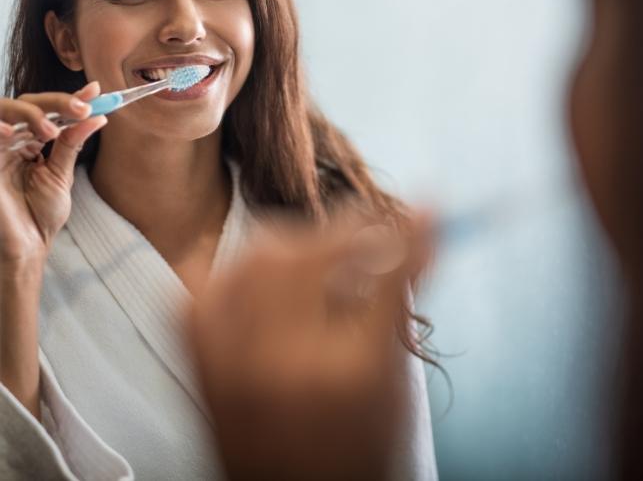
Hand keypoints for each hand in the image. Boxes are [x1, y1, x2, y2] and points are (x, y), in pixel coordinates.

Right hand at [0, 82, 106, 277]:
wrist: (26, 246)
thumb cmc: (40, 214)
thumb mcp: (60, 175)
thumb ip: (72, 144)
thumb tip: (98, 116)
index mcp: (31, 141)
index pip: (48, 111)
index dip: (69, 99)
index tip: (96, 91)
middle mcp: (11, 140)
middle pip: (26, 103)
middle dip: (56, 102)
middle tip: (82, 109)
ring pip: (3, 110)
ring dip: (29, 114)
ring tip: (51, 130)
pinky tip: (12, 133)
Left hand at [191, 211, 431, 480]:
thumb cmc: (356, 447)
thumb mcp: (394, 385)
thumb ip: (399, 306)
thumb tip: (419, 235)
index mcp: (349, 377)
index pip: (386, 278)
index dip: (410, 235)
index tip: (429, 207)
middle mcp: (283, 365)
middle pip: (311, 256)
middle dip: (346, 231)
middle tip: (365, 233)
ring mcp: (231, 361)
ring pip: (257, 258)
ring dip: (296, 243)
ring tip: (319, 254)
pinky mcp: (200, 357)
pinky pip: (209, 283)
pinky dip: (240, 267)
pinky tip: (268, 275)